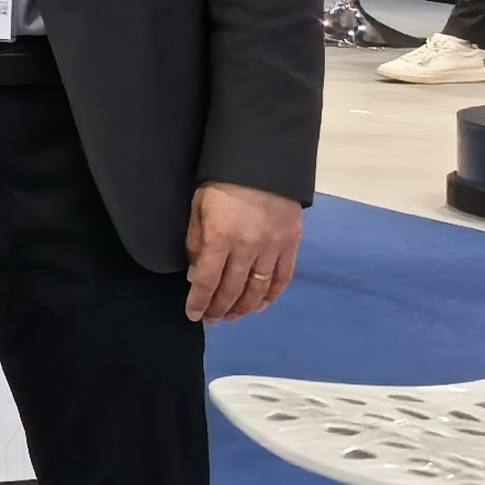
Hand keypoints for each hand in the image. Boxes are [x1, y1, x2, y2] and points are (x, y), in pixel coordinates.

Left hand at [184, 181, 303, 322]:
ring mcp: (273, 247)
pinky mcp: (291, 244)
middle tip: (212, 320)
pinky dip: (271, 295)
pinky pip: (282, 278)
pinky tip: (260, 304)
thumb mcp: (198, 208)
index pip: (207, 280)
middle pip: (232, 289)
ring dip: (244, 307)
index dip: (199, 301)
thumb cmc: (223, 184)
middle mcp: (248, 248)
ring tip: (233, 316)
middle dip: (219, 308)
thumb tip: (195, 274)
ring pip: (258, 288)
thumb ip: (196, 242)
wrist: (264, 164)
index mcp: (220, 237)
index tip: (193, 315)